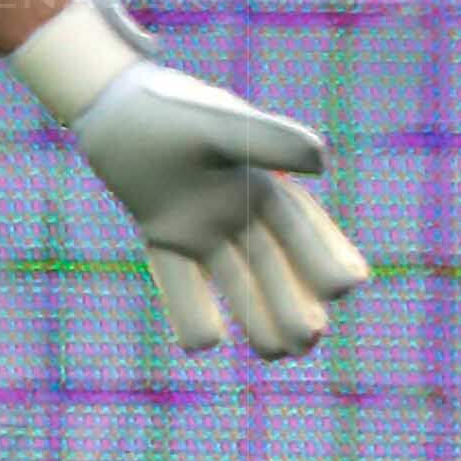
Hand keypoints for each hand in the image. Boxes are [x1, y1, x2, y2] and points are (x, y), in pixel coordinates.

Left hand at [12, 0, 373, 357]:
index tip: (347, 287)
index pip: (304, 231)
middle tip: (309, 340)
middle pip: (273, 267)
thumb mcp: (222, 124)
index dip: (325, 258)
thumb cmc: (173, 109)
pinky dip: (189, 307)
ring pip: (234, 281)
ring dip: (256, 316)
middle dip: (294, 303)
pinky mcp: (164, 235)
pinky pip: (177, 278)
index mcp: (265, 185)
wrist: (113, 106)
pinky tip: (202, 345)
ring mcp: (201, 228)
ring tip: (277, 354)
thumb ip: (269, 140)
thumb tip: (322, 163)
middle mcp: (238, 212)